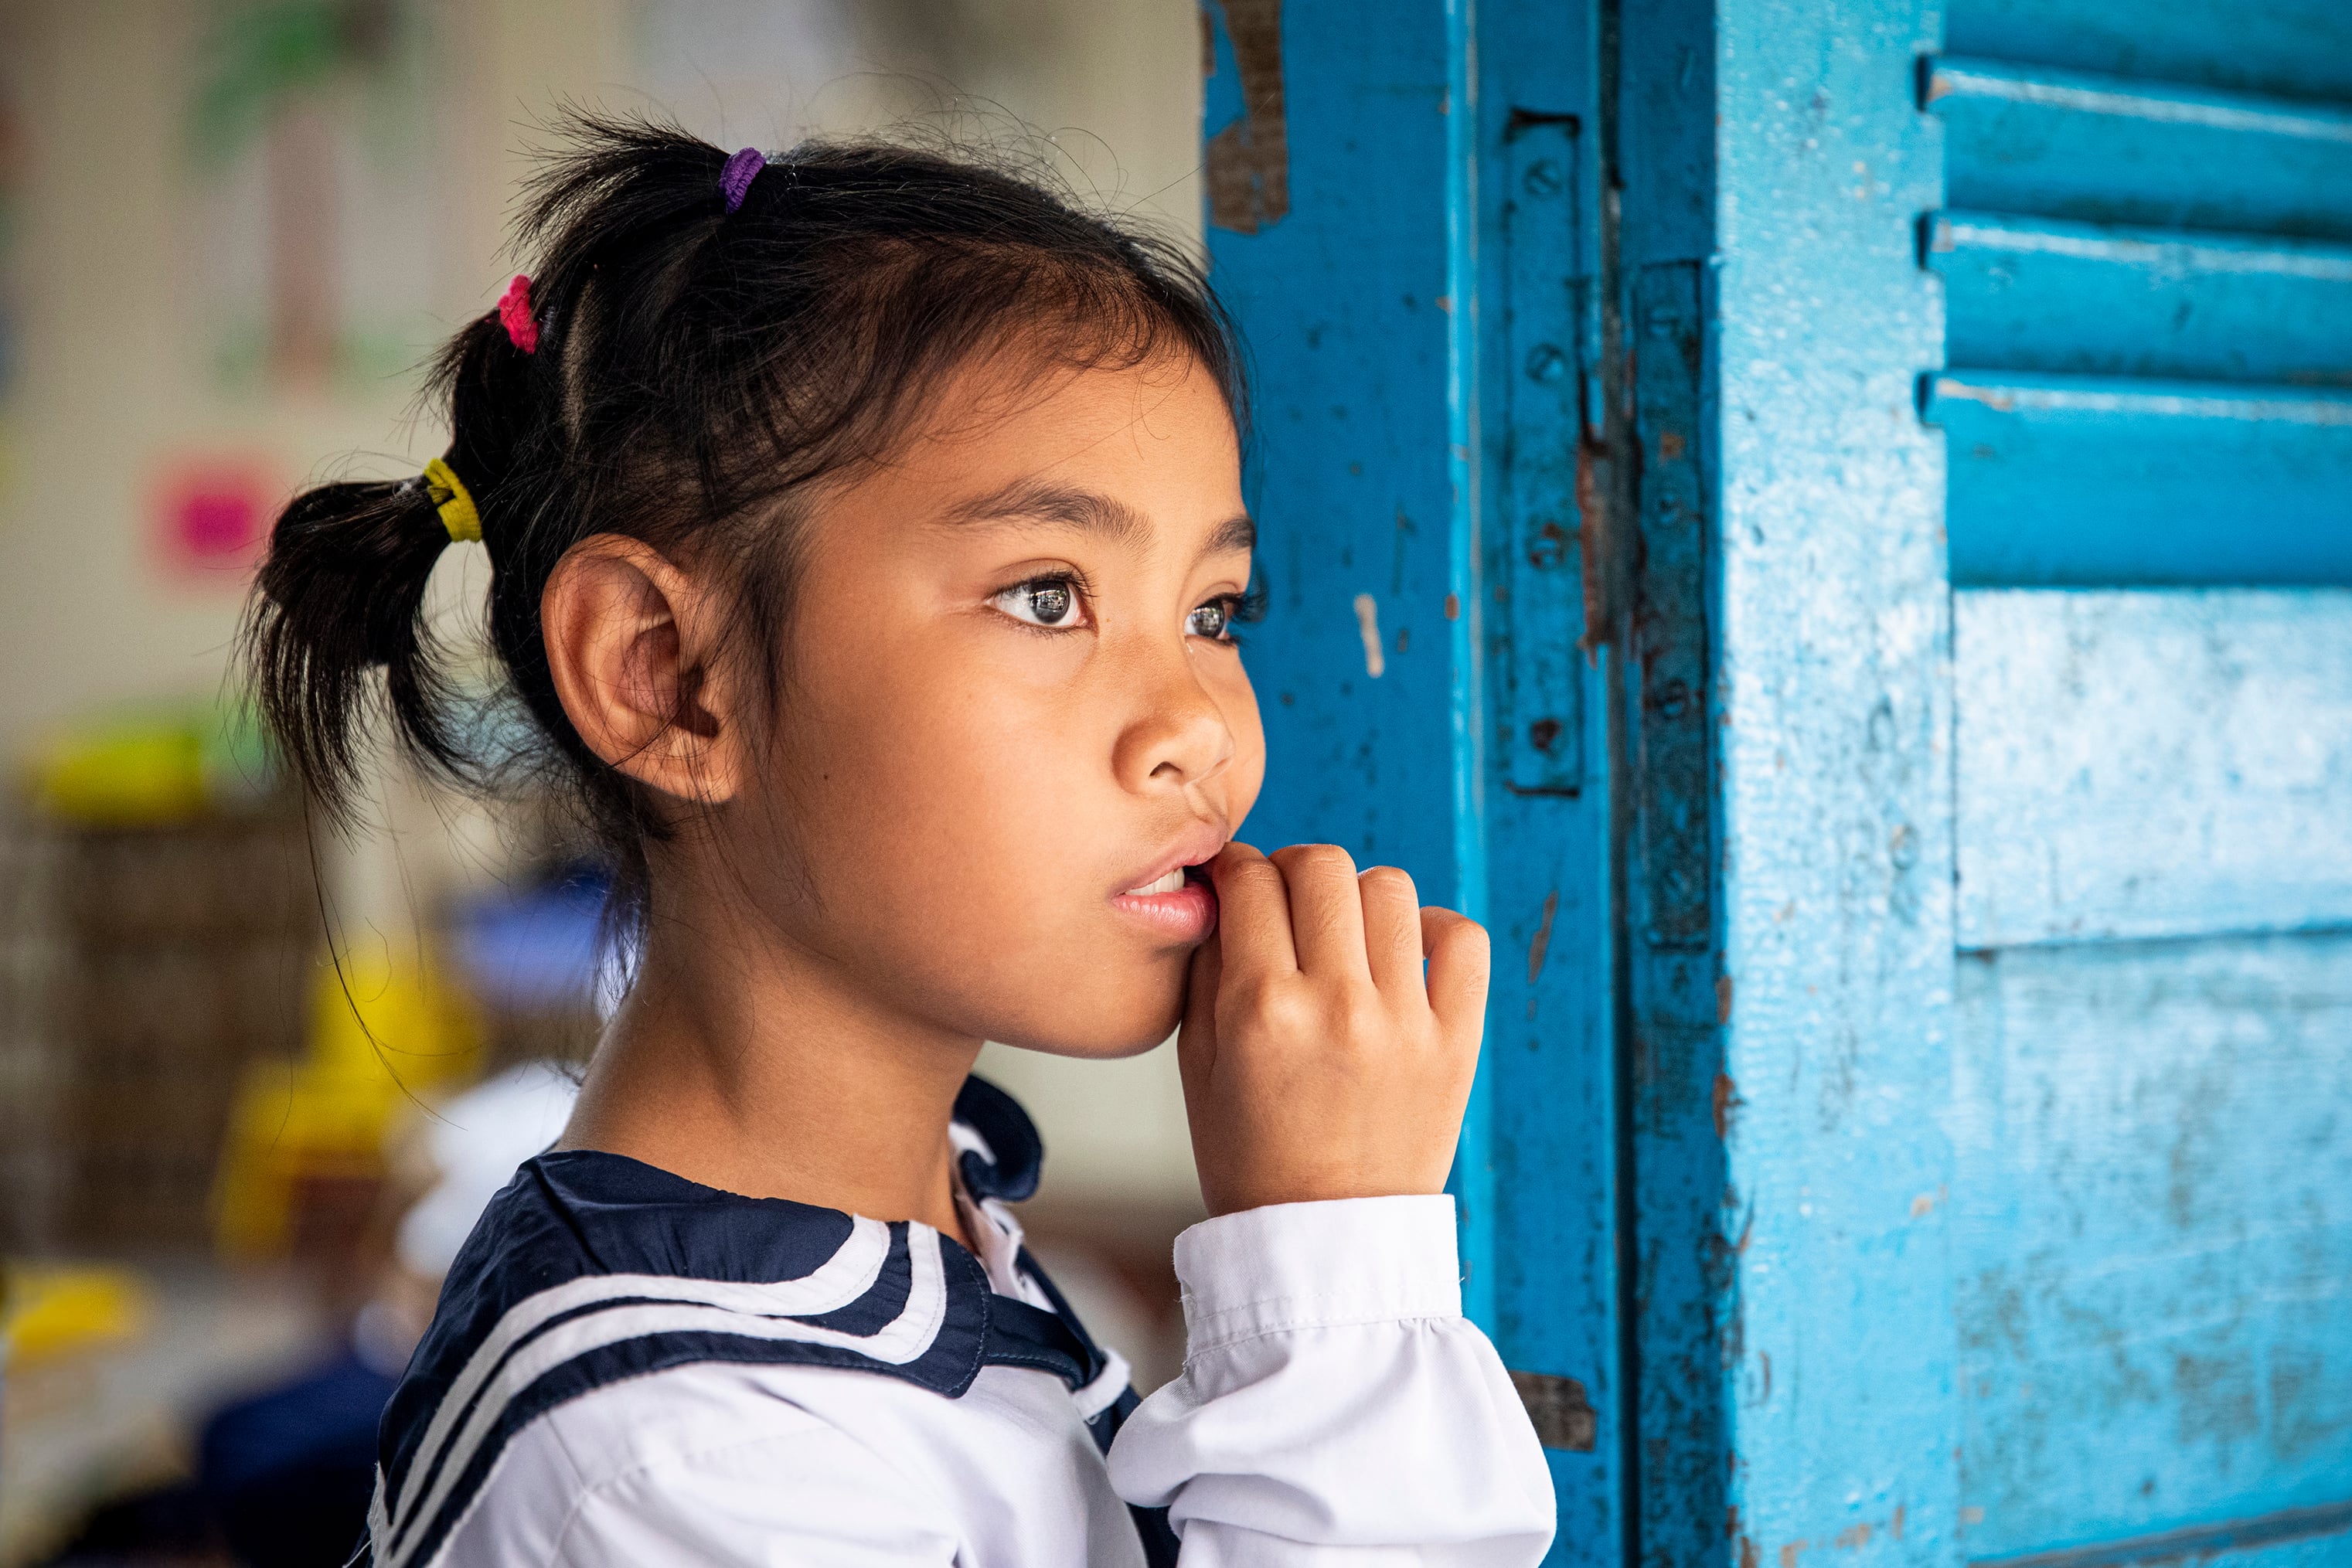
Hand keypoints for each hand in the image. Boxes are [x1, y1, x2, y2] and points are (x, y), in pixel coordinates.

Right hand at [1178, 841, 1489, 1216]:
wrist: (1324, 1241)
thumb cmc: (1251, 1158)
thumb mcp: (1197, 1064)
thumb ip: (1208, 970)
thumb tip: (1227, 894)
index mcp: (1260, 1010)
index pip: (1251, 881)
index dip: (1238, 869)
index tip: (1238, 882)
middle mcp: (1337, 1006)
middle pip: (1323, 866)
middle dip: (1294, 870)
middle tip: (1287, 902)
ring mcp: (1404, 1022)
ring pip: (1389, 888)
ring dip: (1358, 898)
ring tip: (1345, 935)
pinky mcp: (1456, 1042)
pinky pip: (1463, 938)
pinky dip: (1433, 929)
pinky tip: (1403, 954)